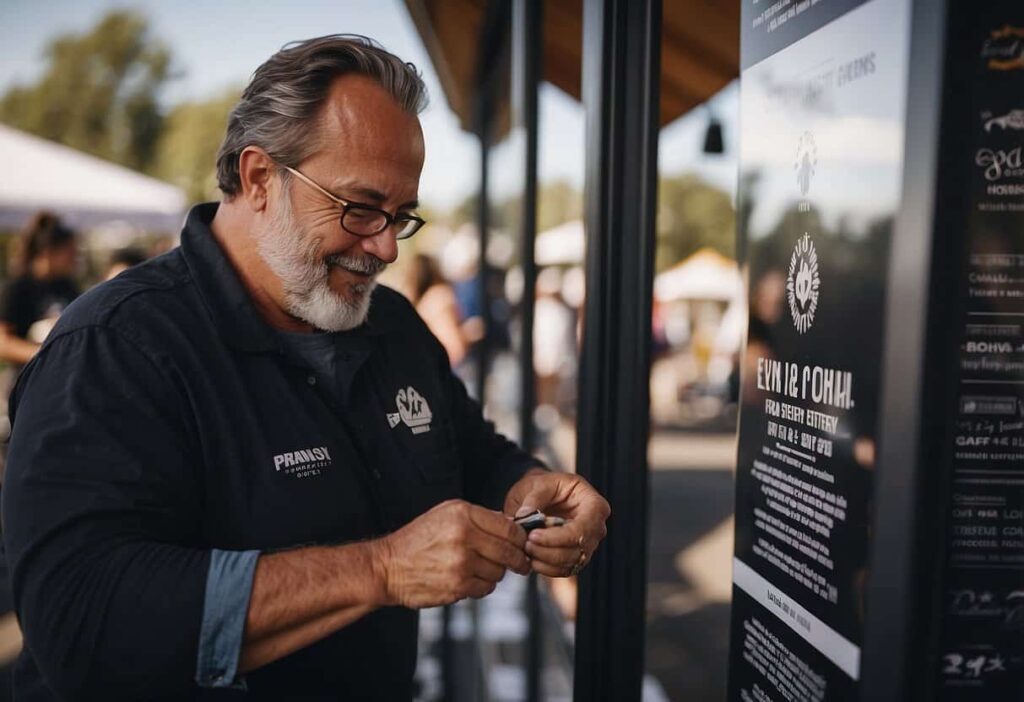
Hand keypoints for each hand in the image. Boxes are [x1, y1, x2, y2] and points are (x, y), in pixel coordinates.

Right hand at [375, 499, 529, 608]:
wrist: (388, 567)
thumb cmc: (418, 539)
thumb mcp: (446, 514)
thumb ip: (480, 517)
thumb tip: (513, 526)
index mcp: (463, 514)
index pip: (509, 528)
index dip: (521, 539)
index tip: (524, 544)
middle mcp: (464, 536)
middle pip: (509, 551)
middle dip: (518, 560)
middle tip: (520, 564)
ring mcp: (461, 563)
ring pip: (499, 572)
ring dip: (495, 573)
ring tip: (479, 568)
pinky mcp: (458, 586)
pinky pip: (485, 588)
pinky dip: (482, 586)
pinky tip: (469, 579)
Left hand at [503, 470, 609, 577]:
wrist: (543, 496)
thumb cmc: (546, 486)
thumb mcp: (538, 483)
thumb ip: (533, 498)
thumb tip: (524, 515)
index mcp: (594, 505)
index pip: (582, 529)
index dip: (557, 537)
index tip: (533, 535)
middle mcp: (595, 527)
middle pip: (578, 548)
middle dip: (549, 550)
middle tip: (525, 544)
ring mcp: (587, 544)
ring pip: (571, 562)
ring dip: (545, 560)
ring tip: (525, 549)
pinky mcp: (576, 557)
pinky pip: (565, 570)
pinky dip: (546, 568)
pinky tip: (531, 559)